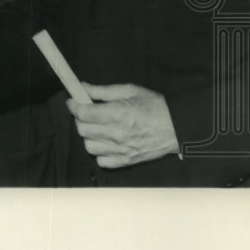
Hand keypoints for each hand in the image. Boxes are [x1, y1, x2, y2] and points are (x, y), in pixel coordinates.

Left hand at [65, 83, 179, 168]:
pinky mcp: (127, 161)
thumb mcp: (130, 90)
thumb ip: (103, 90)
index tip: (72, 101)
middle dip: (80, 119)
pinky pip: (102, 162)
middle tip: (86, 113)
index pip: (84, 113)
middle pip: (83, 130)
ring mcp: (122, 150)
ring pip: (89, 147)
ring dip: (89, 136)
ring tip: (96, 128)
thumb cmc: (154, 105)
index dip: (73, 106)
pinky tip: (105, 143)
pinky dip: (100, 153)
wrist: (177, 126)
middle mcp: (117, 133)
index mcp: (118, 113)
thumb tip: (83, 87)